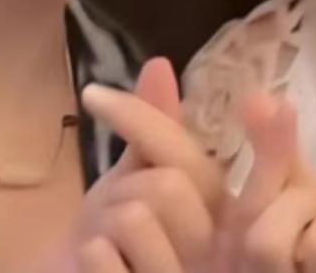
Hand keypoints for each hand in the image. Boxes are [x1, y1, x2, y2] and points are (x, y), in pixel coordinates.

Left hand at [71, 58, 223, 272]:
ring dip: (105, 226)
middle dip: (124, 191)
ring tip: (111, 248)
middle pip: (167, 184)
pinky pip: (104, 256)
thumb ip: (155, 129)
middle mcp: (220, 253)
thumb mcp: (135, 180)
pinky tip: (97, 267)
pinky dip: (91, 255)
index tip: (91, 94)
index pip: (186, 153)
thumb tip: (161, 62)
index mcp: (224, 214)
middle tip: (115, 218)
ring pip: (137, 216)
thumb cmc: (116, 243)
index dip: (140, 119)